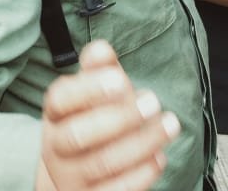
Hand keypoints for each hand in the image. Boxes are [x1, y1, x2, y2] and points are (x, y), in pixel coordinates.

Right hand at [36, 40, 179, 190]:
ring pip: (102, 163)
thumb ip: (100, 69)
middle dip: (119, 117)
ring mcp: (72, 177)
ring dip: (142, 142)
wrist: (75, 173)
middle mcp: (58, 147)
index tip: (119, 78)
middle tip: (153, 101)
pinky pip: (115, 190)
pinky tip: (159, 156)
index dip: (88, 89)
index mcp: (57, 114)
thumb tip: (100, 50)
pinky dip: (141, 173)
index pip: (59, 100)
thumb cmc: (93, 118)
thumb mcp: (94, 91)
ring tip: (170, 124)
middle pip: (77, 135)